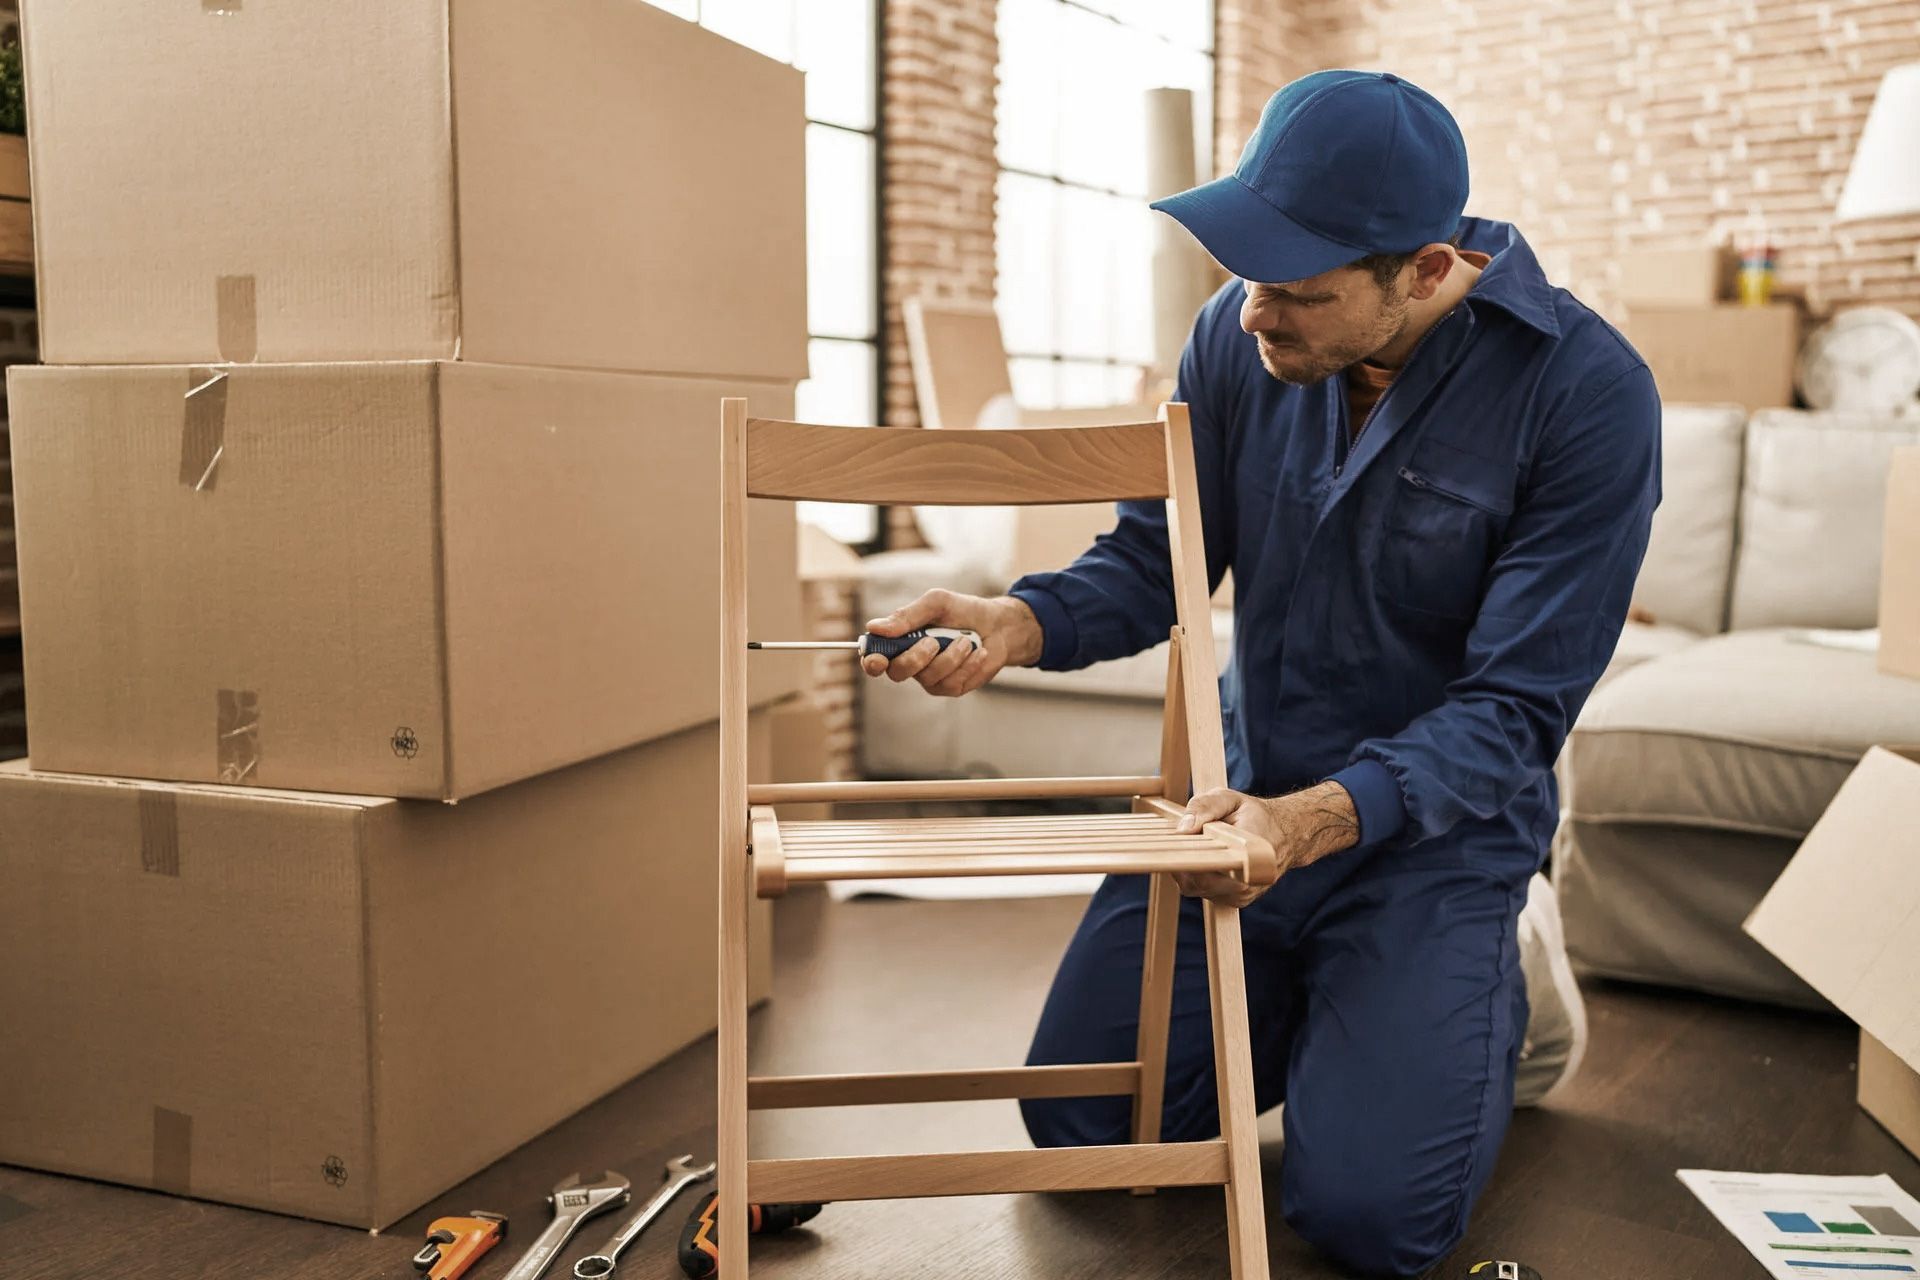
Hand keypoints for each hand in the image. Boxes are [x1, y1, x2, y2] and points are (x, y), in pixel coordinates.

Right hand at [860, 590, 1044, 696]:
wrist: (998, 626)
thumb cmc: (962, 611)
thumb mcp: (937, 603)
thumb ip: (907, 615)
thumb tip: (874, 627)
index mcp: (900, 640)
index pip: (874, 658)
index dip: (871, 662)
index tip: (878, 659)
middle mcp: (910, 662)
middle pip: (897, 672)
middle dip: (916, 658)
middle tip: (933, 641)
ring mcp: (930, 677)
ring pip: (929, 677)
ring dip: (951, 656)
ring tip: (966, 640)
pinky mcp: (951, 687)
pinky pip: (952, 683)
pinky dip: (968, 665)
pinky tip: (978, 652)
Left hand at [1171, 781, 1361, 906]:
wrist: (1285, 836)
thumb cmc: (1253, 815)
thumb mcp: (1229, 799)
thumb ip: (1205, 807)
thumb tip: (1183, 828)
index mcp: (1253, 852)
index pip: (1211, 865)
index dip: (1186, 858)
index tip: (1173, 845)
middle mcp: (1250, 880)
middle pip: (1197, 882)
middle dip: (1181, 862)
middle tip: (1178, 843)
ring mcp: (1244, 894)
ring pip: (1197, 889)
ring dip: (1187, 869)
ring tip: (1194, 847)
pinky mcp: (1237, 901)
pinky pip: (1204, 892)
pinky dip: (1196, 877)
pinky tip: (1203, 859)